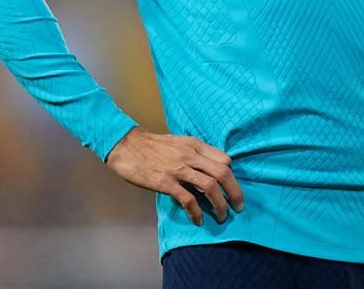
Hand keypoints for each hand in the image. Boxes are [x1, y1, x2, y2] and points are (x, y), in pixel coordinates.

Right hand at [105, 128, 243, 225]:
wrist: (125, 145)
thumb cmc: (151, 145)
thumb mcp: (178, 142)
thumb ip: (194, 153)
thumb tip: (208, 169)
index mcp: (195, 145)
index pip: (224, 159)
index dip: (232, 176)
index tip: (231, 188)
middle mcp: (191, 155)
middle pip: (223, 173)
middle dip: (235, 192)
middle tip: (238, 207)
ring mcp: (178, 169)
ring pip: (210, 186)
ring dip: (220, 204)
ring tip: (222, 216)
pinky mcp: (165, 182)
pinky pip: (188, 199)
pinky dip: (196, 212)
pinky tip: (198, 220)